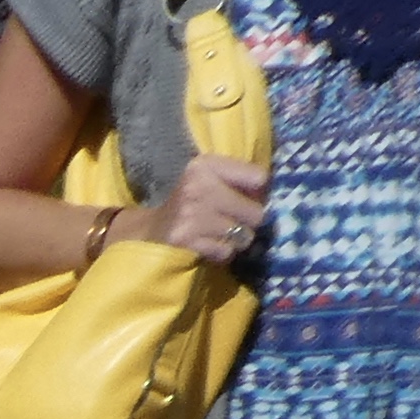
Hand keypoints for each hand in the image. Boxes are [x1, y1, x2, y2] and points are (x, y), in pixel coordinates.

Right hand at [119, 156, 270, 265]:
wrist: (150, 231)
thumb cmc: (190, 203)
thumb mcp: (210, 180)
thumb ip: (240, 179)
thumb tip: (269, 194)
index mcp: (205, 165)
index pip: (259, 178)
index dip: (257, 193)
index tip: (244, 198)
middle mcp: (198, 186)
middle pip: (256, 212)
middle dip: (248, 222)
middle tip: (232, 222)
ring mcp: (191, 214)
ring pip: (243, 235)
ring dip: (236, 240)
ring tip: (219, 234)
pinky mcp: (186, 239)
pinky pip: (225, 251)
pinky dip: (221, 253)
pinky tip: (209, 246)